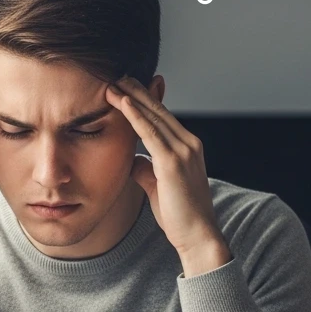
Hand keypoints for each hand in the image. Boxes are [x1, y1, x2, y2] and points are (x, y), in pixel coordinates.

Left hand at [106, 77, 230, 273]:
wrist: (197, 236)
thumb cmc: (179, 215)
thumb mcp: (158, 186)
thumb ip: (146, 169)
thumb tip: (132, 159)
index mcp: (187, 147)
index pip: (162, 117)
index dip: (143, 100)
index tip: (125, 87)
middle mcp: (189, 143)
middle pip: (158, 110)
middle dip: (136, 91)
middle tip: (117, 74)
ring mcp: (183, 151)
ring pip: (154, 116)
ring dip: (132, 98)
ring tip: (113, 82)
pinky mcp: (173, 162)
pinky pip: (150, 133)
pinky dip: (135, 116)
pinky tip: (122, 102)